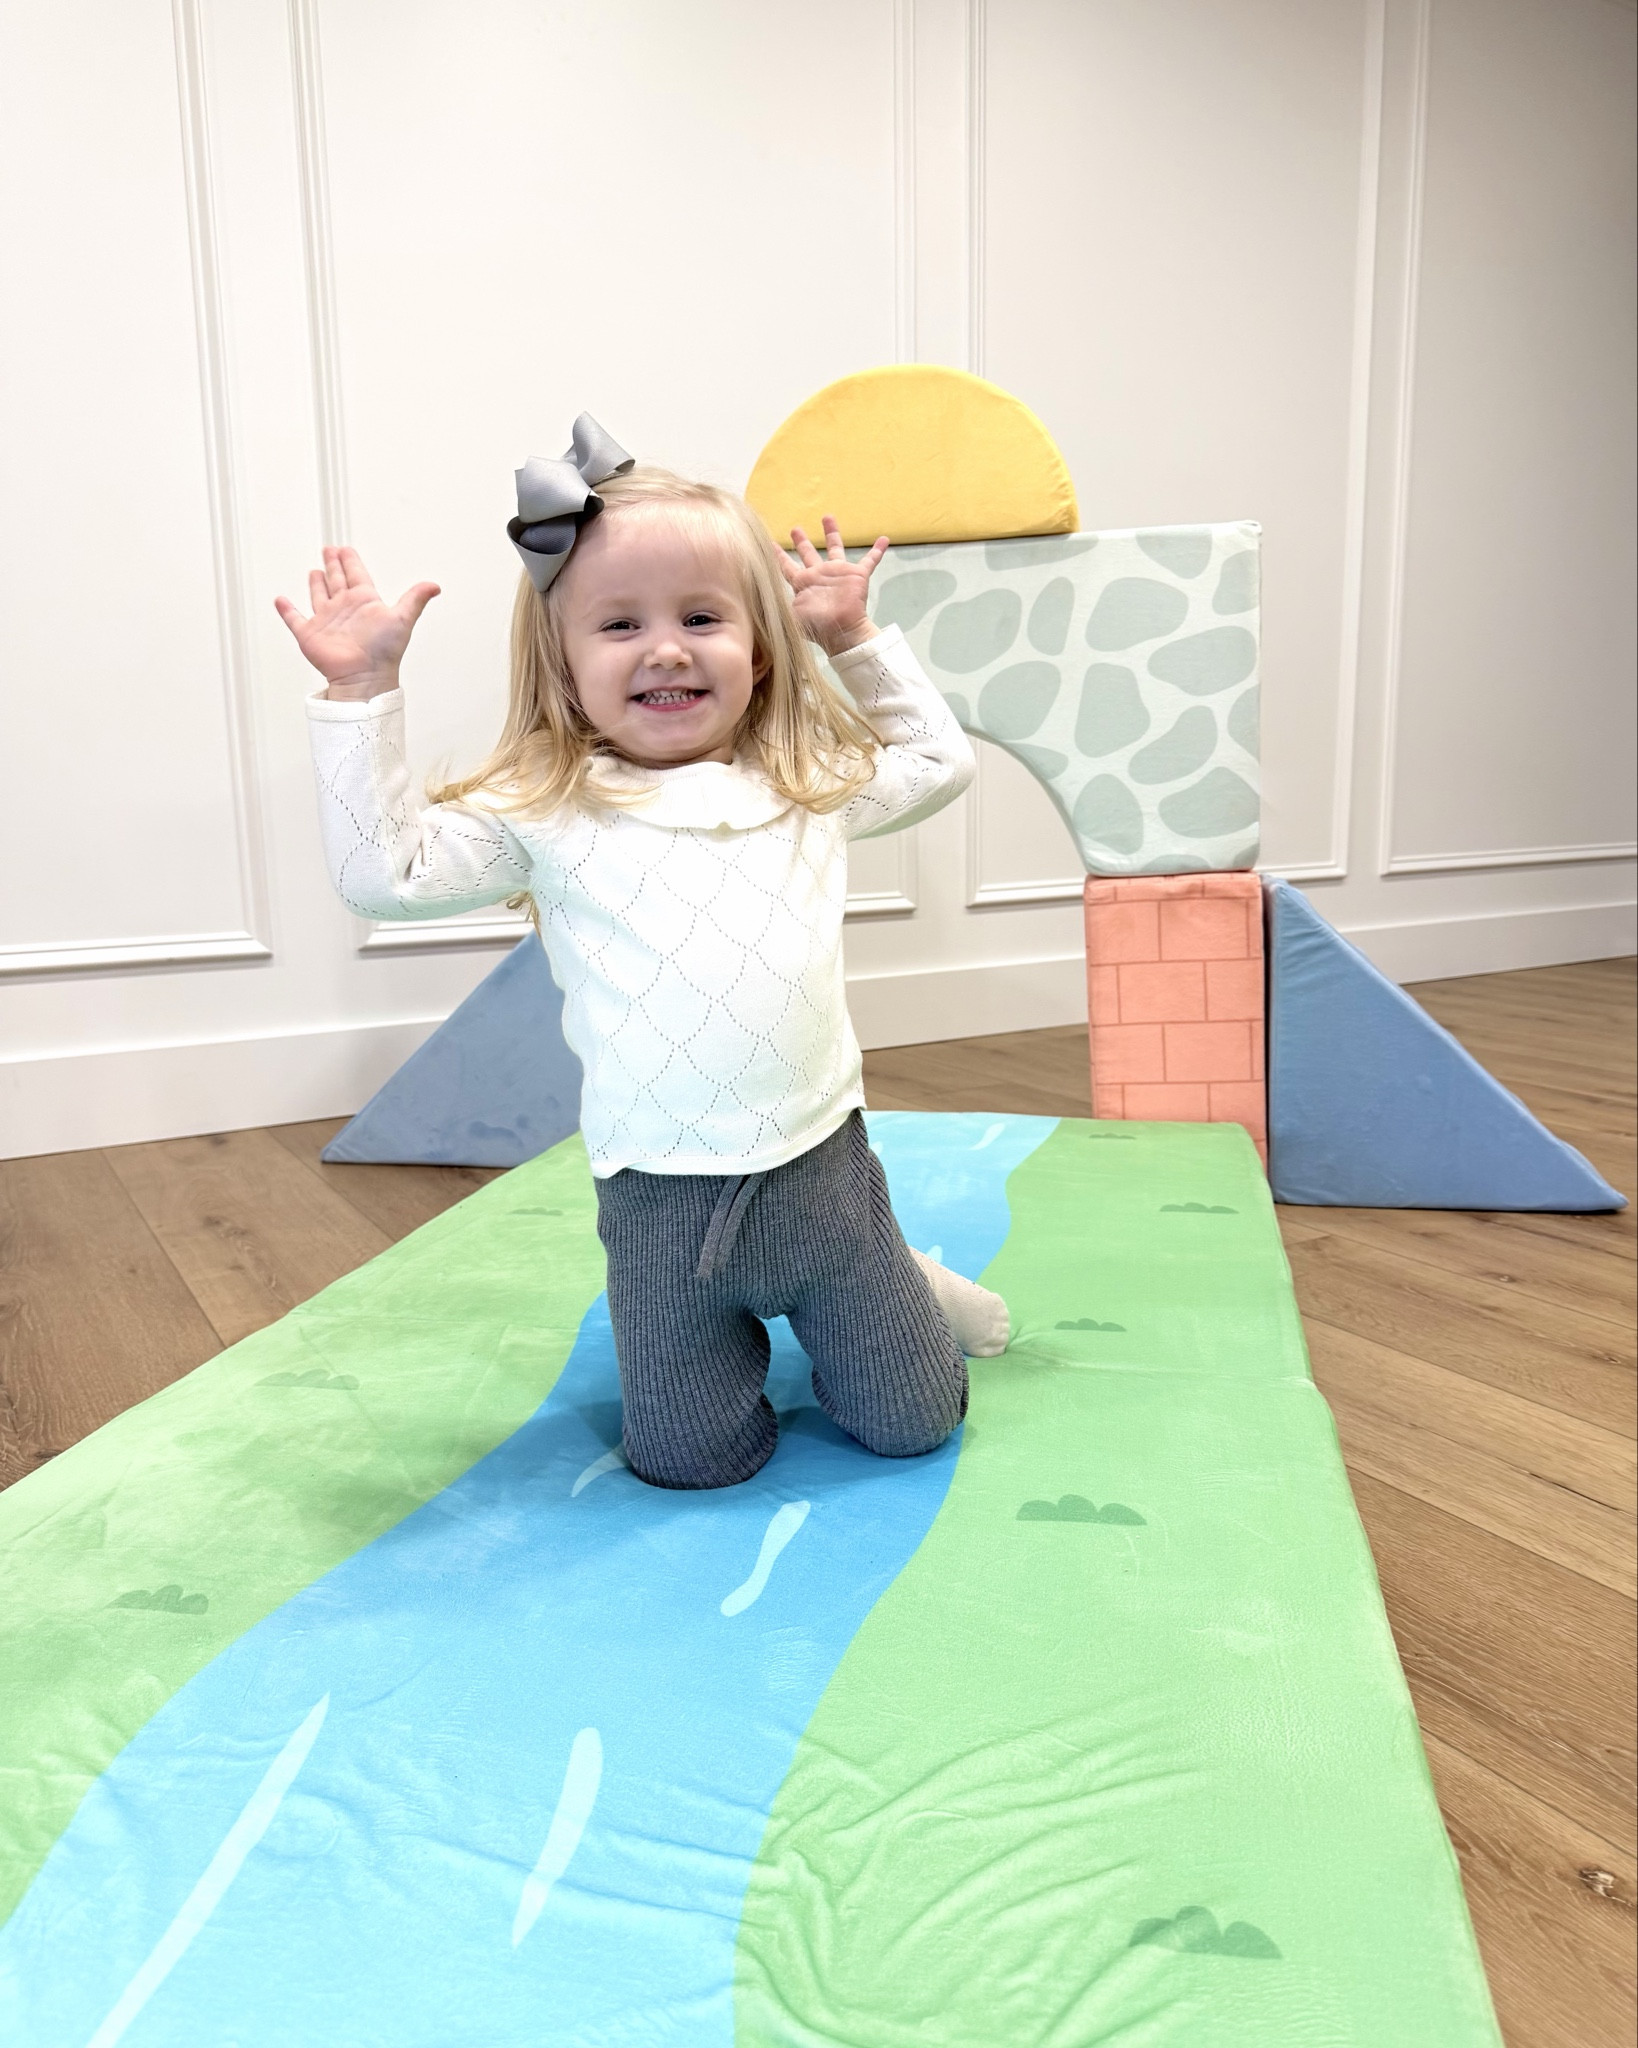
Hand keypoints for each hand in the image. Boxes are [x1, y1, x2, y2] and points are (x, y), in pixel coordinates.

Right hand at [274, 545, 439, 698]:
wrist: (364, 677)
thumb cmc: (384, 652)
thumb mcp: (402, 619)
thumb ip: (415, 599)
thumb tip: (435, 586)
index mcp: (364, 601)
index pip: (357, 574)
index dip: (351, 561)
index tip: (346, 549)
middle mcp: (345, 609)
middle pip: (337, 580)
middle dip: (333, 564)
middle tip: (329, 550)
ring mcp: (326, 621)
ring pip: (319, 596)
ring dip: (316, 583)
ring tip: (315, 571)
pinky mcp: (310, 634)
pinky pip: (294, 619)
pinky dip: (287, 610)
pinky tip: (282, 600)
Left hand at [778, 516, 887, 657]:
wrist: (841, 631)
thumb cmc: (816, 626)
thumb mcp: (790, 616)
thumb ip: (775, 605)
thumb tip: (754, 599)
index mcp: (803, 584)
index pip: (787, 567)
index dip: (778, 556)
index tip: (770, 544)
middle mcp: (819, 575)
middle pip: (808, 553)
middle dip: (801, 541)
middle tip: (795, 528)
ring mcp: (838, 574)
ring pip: (835, 548)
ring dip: (832, 533)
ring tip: (828, 516)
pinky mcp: (856, 576)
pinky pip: (869, 561)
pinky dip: (877, 551)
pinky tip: (883, 539)